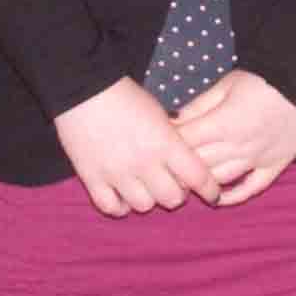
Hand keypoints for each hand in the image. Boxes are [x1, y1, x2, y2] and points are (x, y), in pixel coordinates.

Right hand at [54, 78, 218, 216]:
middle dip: (177, 193)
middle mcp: (144, 163)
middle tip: (172, 185)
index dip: (209, 189)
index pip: (197, 177)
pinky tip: (123, 196)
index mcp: (166, 143)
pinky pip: (111, 207)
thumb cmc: (125, 96)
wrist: (83, 88)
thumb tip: (186, 163)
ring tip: (146, 188)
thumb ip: (173, 141)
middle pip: (172, 198)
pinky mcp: (92, 178)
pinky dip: (120, 206)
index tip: (212, 194)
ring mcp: (116, 173)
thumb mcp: (160, 114)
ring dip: (149, 199)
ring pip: (143, 206)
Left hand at [174, 71, 295, 205]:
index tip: (156, 144)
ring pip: (220, 180)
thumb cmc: (264, 80)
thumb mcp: (227, 83)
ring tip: (187, 181)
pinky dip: (233, 197)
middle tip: (165, 167)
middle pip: (199, 164)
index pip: (185, 141)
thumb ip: (199, 105)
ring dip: (201, 183)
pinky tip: (218, 198)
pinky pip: (251, 188)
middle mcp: (238, 145)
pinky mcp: (274, 166)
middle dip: (178, 166)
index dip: (168, 144)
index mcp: (223, 123)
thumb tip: (174, 120)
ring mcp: (257, 159)